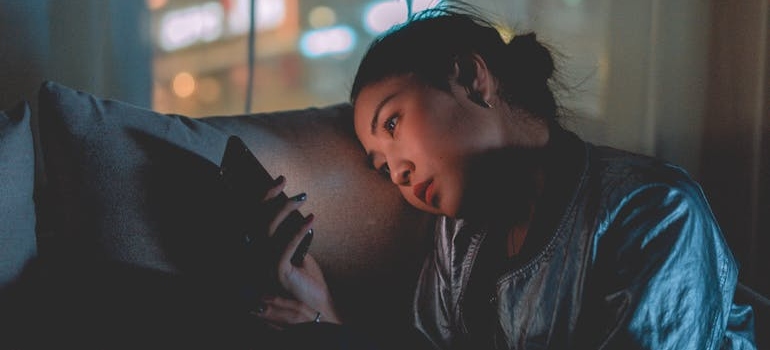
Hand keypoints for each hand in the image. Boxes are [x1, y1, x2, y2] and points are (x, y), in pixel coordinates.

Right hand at [255, 177, 341, 327]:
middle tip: (286, 182)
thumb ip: (290, 237)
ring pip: (267, 230)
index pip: (253, 220)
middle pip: (255, 220)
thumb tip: (292, 212)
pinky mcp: (277, 274)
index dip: (263, 199)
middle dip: (270, 197)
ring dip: (285, 209)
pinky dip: (298, 230)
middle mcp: (255, 259)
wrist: (316, 308)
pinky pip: (285, 246)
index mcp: (257, 253)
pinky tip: (311, 220)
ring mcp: (263, 267)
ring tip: (302, 198)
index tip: (279, 181)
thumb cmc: (307, 281)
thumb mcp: (297, 254)